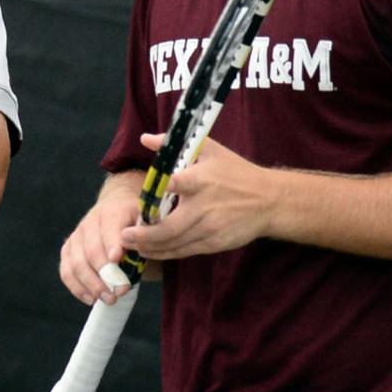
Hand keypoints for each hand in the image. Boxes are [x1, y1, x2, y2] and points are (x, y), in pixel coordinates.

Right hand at [59, 185, 143, 305]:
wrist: (118, 212)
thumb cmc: (137, 225)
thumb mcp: (147, 225)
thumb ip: (144, 237)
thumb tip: (135, 251)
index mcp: (111, 211)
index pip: (109, 228)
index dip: (112, 244)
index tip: (117, 260)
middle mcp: (89, 223)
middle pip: (91, 251)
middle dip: (105, 274)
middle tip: (120, 292)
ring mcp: (76, 237)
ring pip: (76, 264)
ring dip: (92, 285)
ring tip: (109, 299)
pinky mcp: (68, 251)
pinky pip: (66, 272)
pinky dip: (77, 288)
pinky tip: (91, 299)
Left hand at [122, 132, 278, 260]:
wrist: (268, 200)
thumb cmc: (235, 172)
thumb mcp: (209, 150)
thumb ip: (173, 145)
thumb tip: (144, 138)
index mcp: (202, 180)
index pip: (182, 182)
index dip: (167, 186)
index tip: (148, 192)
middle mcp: (204, 206)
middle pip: (170, 227)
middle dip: (144, 234)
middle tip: (124, 236)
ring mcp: (209, 227)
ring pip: (174, 243)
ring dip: (150, 247)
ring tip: (130, 245)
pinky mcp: (214, 243)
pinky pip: (184, 251)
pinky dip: (165, 253)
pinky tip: (151, 252)